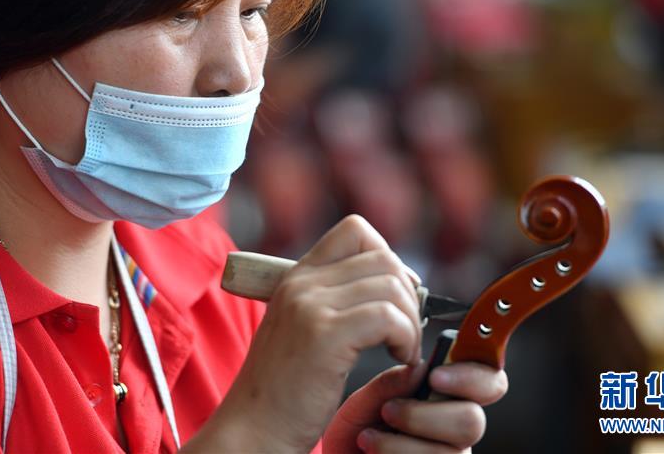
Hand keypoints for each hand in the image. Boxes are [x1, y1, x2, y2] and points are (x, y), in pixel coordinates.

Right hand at [185, 215, 422, 452]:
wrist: (253, 433)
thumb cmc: (285, 393)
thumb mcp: (305, 331)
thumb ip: (336, 301)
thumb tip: (397, 283)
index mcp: (297, 277)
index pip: (356, 230)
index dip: (388, 258)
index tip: (395, 300)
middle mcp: (302, 283)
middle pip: (383, 257)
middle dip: (409, 295)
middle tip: (404, 334)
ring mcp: (310, 305)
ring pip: (391, 285)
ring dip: (411, 322)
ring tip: (402, 352)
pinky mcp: (323, 335)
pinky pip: (388, 317)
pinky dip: (406, 339)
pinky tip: (399, 362)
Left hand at [323, 361, 507, 452]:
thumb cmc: (356, 432)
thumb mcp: (367, 400)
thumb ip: (395, 381)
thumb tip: (422, 368)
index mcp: (448, 396)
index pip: (488, 380)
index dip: (472, 375)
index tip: (436, 376)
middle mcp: (456, 429)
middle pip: (473, 421)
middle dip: (424, 415)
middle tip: (389, 410)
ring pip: (453, 453)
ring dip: (401, 444)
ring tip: (369, 437)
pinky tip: (373, 453)